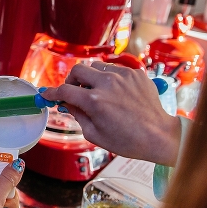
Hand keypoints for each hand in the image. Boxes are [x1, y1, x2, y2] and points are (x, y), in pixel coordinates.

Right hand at [41, 61, 181, 165]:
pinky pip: (116, 70)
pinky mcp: (136, 74)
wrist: (158, 136)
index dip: (52, 93)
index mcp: (95, 100)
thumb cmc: (128, 140)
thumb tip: (67, 103)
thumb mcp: (94, 134)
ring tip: (96, 92)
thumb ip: (77, 115)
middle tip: (73, 92)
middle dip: (71, 80)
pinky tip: (115, 93)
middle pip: (78, 70)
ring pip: (97, 67)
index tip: (47, 95)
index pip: (65, 90)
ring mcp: (124, 76)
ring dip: (91, 78)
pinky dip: (110, 79)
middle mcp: (108, 83)